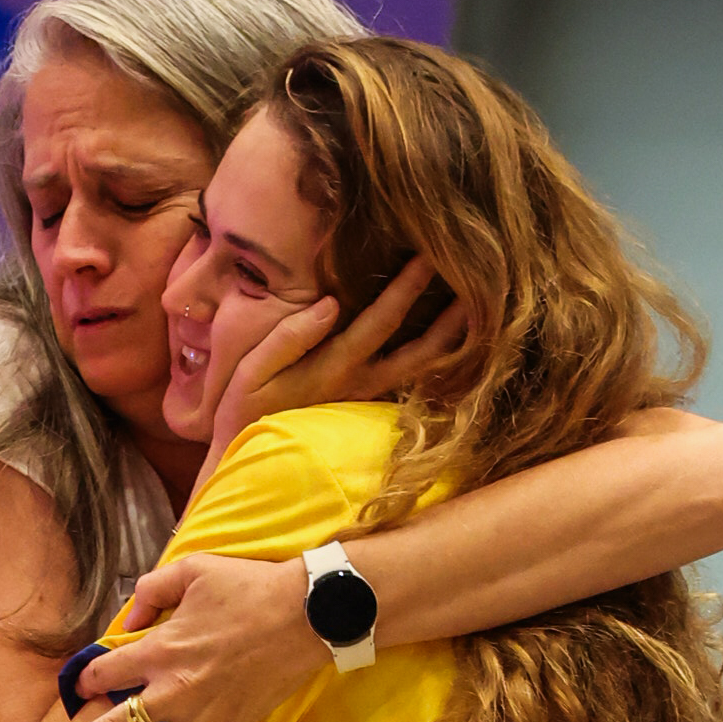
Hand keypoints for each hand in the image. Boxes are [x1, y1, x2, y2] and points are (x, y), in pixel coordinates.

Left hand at [34, 553, 311, 721]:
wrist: (309, 611)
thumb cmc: (249, 586)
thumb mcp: (192, 570)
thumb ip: (151, 591)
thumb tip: (127, 618)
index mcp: (160, 652)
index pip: (105, 673)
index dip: (86, 681)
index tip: (81, 690)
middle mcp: (176, 692)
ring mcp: (207, 716)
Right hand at [204, 252, 466, 456]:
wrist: (246, 465)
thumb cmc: (243, 411)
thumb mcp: (250, 372)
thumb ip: (288, 337)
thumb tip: (330, 304)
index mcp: (333, 369)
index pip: (380, 323)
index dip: (406, 289)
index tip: (429, 256)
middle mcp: (359, 385)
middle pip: (419, 351)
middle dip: (449, 317)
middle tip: (478, 282)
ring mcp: (367, 400)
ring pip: (422, 371)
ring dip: (451, 342)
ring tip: (479, 312)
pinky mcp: (366, 409)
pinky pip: (411, 384)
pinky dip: (435, 364)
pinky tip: (454, 344)